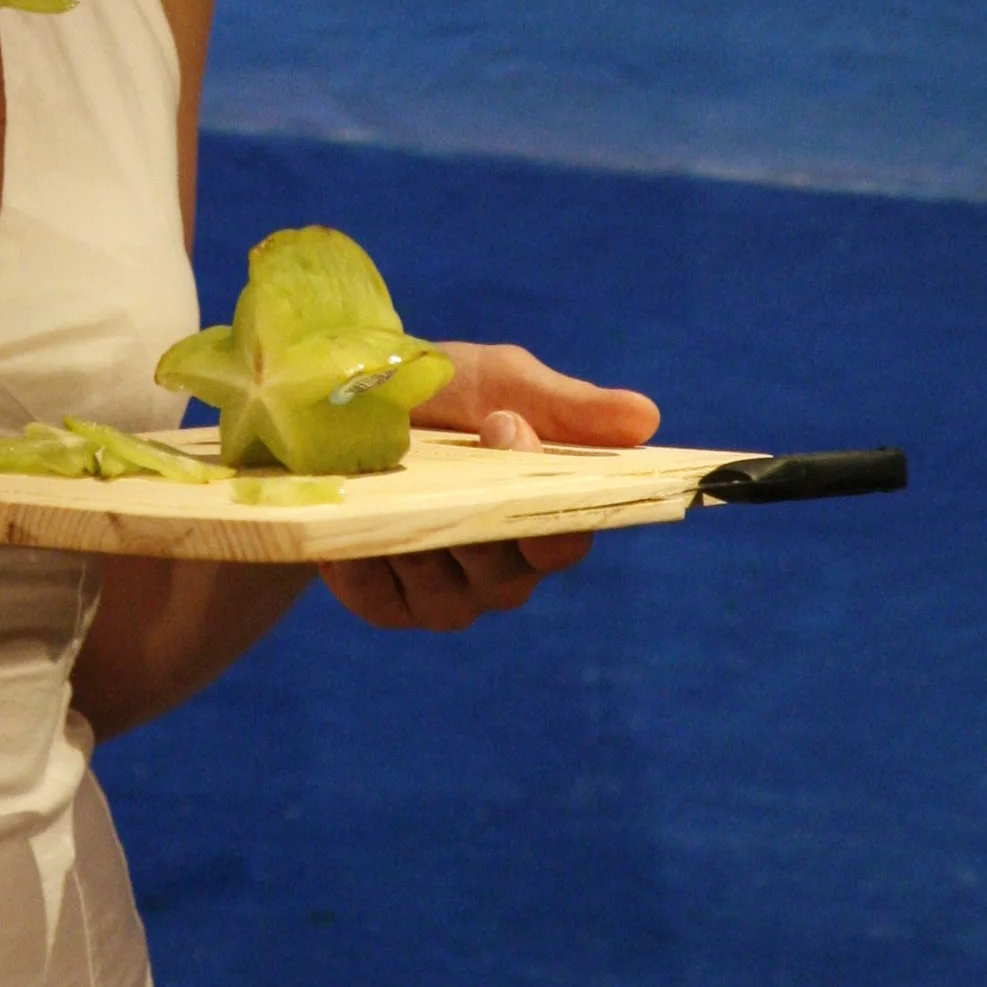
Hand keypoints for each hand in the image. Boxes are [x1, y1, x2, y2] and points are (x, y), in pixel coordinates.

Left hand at [319, 337, 660, 636]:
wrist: (339, 407)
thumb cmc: (440, 394)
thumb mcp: (501, 381)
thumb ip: (568, 405)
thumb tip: (647, 418)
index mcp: (544, 519)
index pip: (567, 539)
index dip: (547, 503)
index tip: (515, 430)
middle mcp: (503, 570)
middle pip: (507, 577)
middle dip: (475, 516)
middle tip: (442, 455)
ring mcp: (444, 595)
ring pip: (448, 596)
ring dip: (419, 536)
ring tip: (393, 482)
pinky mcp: (384, 604)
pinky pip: (384, 599)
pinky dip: (368, 559)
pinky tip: (353, 523)